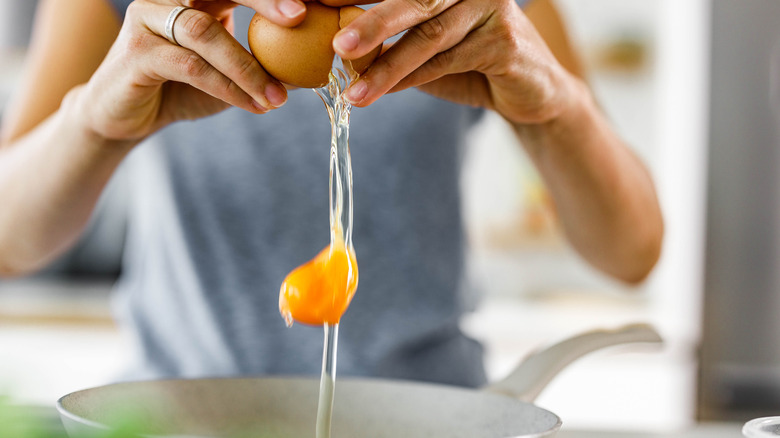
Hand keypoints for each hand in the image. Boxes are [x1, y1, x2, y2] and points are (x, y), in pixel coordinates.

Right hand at [76, 0, 309, 140]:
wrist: (125, 118)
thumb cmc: (181, 90)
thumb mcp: (231, 78)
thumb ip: (264, 68)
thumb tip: (312, 70)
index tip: (311, 4)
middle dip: (263, 0)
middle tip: (300, 16)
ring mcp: (149, 19)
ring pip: (205, 32)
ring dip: (248, 68)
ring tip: (278, 99)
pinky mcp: (136, 51)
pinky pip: (191, 66)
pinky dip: (227, 87)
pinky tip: (253, 105)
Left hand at [326, 0, 575, 123]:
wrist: (527, 91)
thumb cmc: (466, 61)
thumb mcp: (421, 48)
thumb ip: (387, 41)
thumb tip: (332, 49)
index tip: (318, 8)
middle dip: (370, 22)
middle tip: (336, 46)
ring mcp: (490, 6)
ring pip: (428, 36)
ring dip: (386, 66)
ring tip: (352, 90)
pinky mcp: (505, 40)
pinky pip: (448, 62)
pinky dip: (411, 80)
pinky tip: (381, 93)